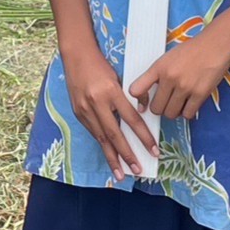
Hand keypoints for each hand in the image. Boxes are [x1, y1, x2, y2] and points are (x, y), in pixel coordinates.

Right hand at [64, 48, 158, 179]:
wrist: (76, 56)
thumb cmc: (101, 65)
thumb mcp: (119, 78)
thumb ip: (129, 98)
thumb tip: (142, 114)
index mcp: (111, 92)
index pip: (132, 119)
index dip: (143, 137)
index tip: (154, 150)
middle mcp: (97, 103)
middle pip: (115, 134)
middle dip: (127, 155)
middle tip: (138, 169)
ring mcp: (85, 110)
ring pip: (101, 139)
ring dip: (112, 158)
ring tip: (121, 173)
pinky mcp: (78, 113)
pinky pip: (93, 133)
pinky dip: (103, 146)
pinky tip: (110, 156)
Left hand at [129, 21, 229, 119]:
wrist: (216, 43)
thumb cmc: (193, 50)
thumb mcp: (168, 57)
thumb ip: (157, 74)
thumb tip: (148, 96)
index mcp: (159, 67)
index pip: (136, 90)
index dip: (139, 99)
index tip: (145, 101)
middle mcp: (169, 77)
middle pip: (156, 108)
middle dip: (161, 108)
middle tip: (167, 102)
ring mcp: (185, 86)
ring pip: (170, 114)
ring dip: (174, 112)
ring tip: (179, 103)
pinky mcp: (200, 93)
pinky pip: (187, 114)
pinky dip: (187, 112)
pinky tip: (190, 103)